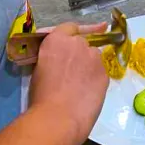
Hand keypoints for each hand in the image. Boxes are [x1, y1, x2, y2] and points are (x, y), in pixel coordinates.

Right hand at [28, 22, 108, 141]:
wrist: (58, 116)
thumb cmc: (41, 95)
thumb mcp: (40, 68)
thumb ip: (52, 57)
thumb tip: (58, 61)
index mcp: (57, 39)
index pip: (69, 27)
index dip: (72, 34)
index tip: (77, 37)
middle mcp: (78, 43)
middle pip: (82, 43)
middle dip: (79, 53)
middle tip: (72, 71)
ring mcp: (94, 56)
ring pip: (94, 58)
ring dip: (88, 65)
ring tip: (80, 84)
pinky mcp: (105, 72)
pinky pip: (100, 72)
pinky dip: (95, 78)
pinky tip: (87, 92)